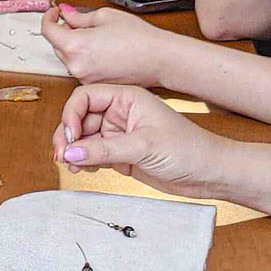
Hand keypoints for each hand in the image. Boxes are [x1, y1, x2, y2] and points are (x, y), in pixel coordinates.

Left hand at [40, 3, 179, 83]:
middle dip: (61, 31)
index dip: (48, 17)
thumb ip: (78, 16)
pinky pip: (79, 68)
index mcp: (75, 46)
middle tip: (76, 20)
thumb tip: (65, 13)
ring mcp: (84, 78)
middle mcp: (76, 66)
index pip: (47, 31)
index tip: (54, 11)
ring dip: (72, 45)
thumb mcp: (104, 16)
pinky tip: (100, 49)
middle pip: (56, 46)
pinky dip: (82, 57)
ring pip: (67, 58)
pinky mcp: (93, 84)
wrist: (159, 59)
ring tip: (94, 35)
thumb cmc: (138, 37)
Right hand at [52, 84, 239, 196]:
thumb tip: (71, 152)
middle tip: (62, 156)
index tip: (70, 137)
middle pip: (80, 118)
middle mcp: (120, 113)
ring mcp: (119, 134)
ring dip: (73, 151)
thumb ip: (104, 150)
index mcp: (127, 98)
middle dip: (68, 136)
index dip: (72, 115)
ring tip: (70, 165)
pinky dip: (84, 161)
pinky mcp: (121, 153)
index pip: (86, 97)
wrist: (208, 173)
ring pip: (83, 138)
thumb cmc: (187, 149)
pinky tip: (84, 169)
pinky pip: (93, 154)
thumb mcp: (144, 146)